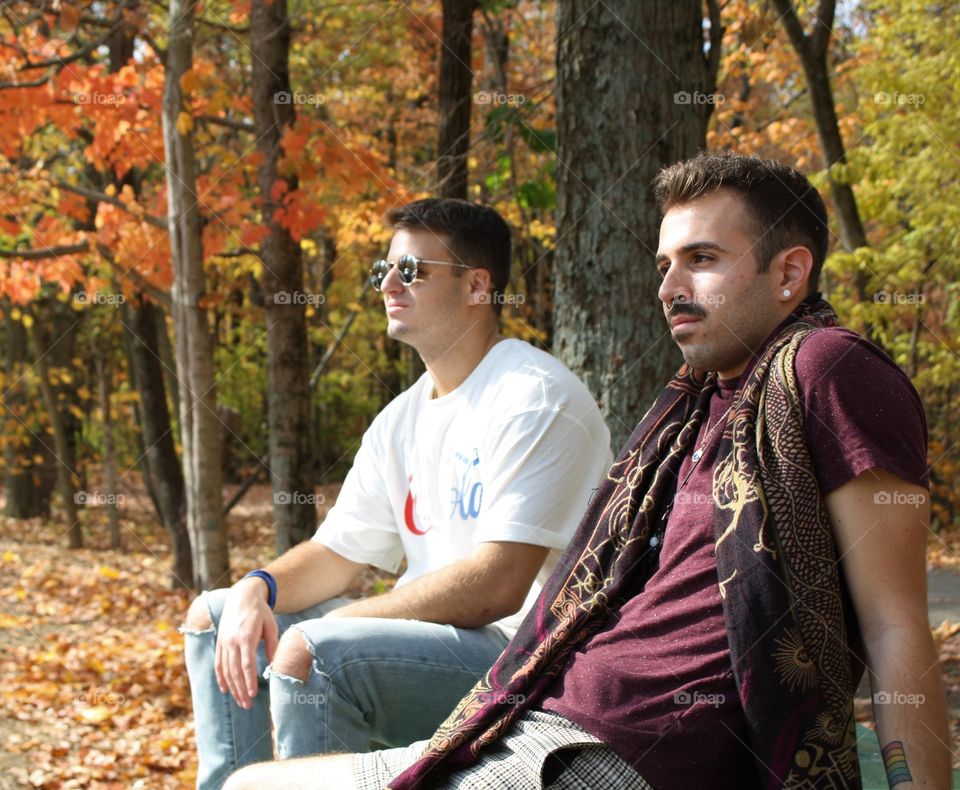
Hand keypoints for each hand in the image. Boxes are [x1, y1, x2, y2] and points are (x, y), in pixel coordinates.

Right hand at [214, 577, 278, 708]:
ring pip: (226, 670)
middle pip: (235, 671)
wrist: (241, 596)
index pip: (246, 664)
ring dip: (232, 688)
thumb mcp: (271, 625)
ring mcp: (224, 642)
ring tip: (240, 701)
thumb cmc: (260, 611)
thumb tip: (275, 665)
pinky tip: (225, 689)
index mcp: (246, 637)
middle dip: (241, 690)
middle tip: (248, 705)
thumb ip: (273, 645)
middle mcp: (232, 641)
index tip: (253, 694)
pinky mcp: (220, 643)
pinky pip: (218, 663)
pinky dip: (221, 677)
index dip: (249, 680)